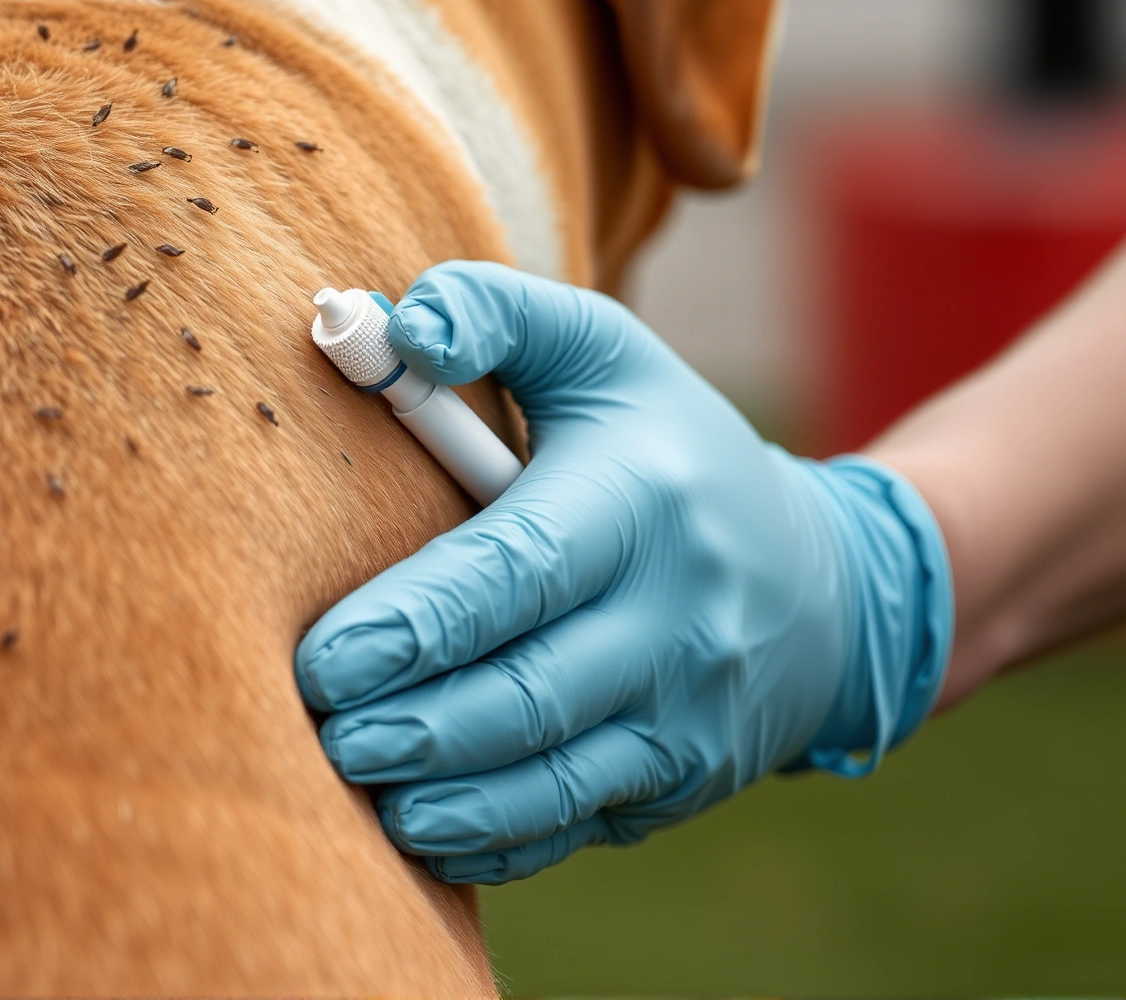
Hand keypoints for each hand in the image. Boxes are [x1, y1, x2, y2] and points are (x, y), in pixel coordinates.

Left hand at [295, 262, 951, 882]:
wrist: (827, 582)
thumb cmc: (664, 450)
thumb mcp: (600, 353)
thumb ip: (495, 314)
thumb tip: (402, 327)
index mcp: (644, 503)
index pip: (520, 573)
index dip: (418, 624)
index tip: (324, 659)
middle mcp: (679, 619)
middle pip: (529, 693)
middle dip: (412, 724)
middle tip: (322, 731)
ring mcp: (689, 716)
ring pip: (550, 779)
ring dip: (440, 796)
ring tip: (357, 780)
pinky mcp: (680, 783)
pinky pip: (574, 824)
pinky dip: (492, 837)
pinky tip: (419, 825)